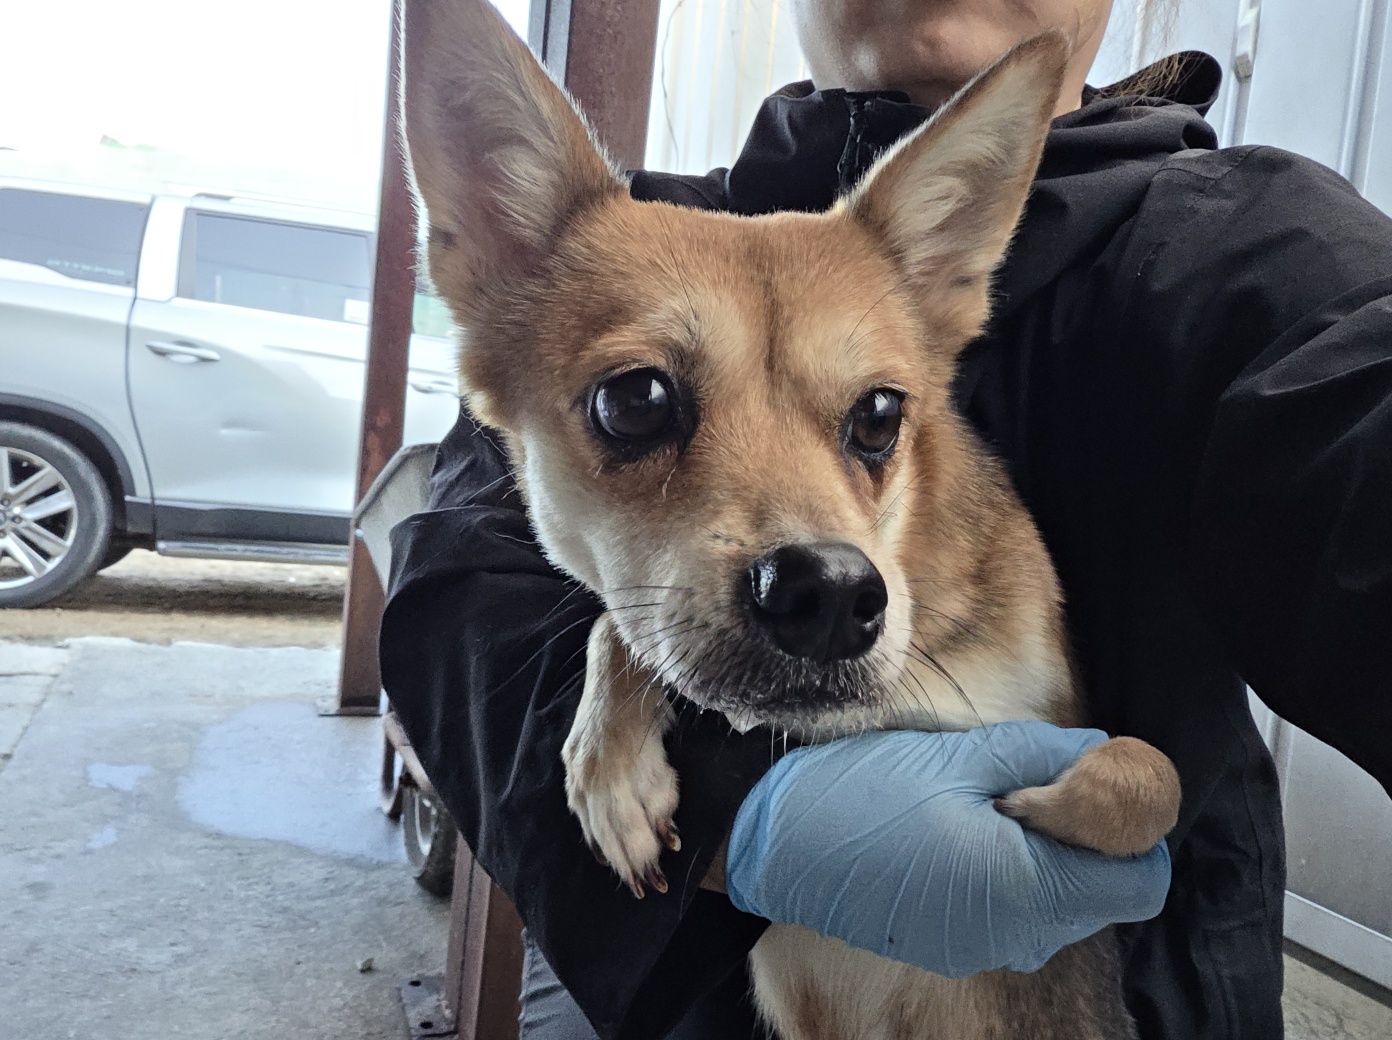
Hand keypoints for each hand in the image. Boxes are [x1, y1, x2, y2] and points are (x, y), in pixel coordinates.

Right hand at [724, 722, 1171, 977]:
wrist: (769, 841)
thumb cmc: (861, 795)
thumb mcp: (959, 757)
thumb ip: (1046, 756)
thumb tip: (1106, 752)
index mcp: (1027, 890)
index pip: (1140, 882)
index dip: (1133, 827)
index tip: (1096, 782)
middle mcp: (1013, 937)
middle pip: (1099, 893)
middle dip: (1084, 836)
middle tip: (1028, 780)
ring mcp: (977, 949)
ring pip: (1053, 903)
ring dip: (1042, 853)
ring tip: (983, 801)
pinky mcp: (946, 945)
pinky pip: (1008, 913)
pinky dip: (1005, 873)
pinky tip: (954, 829)